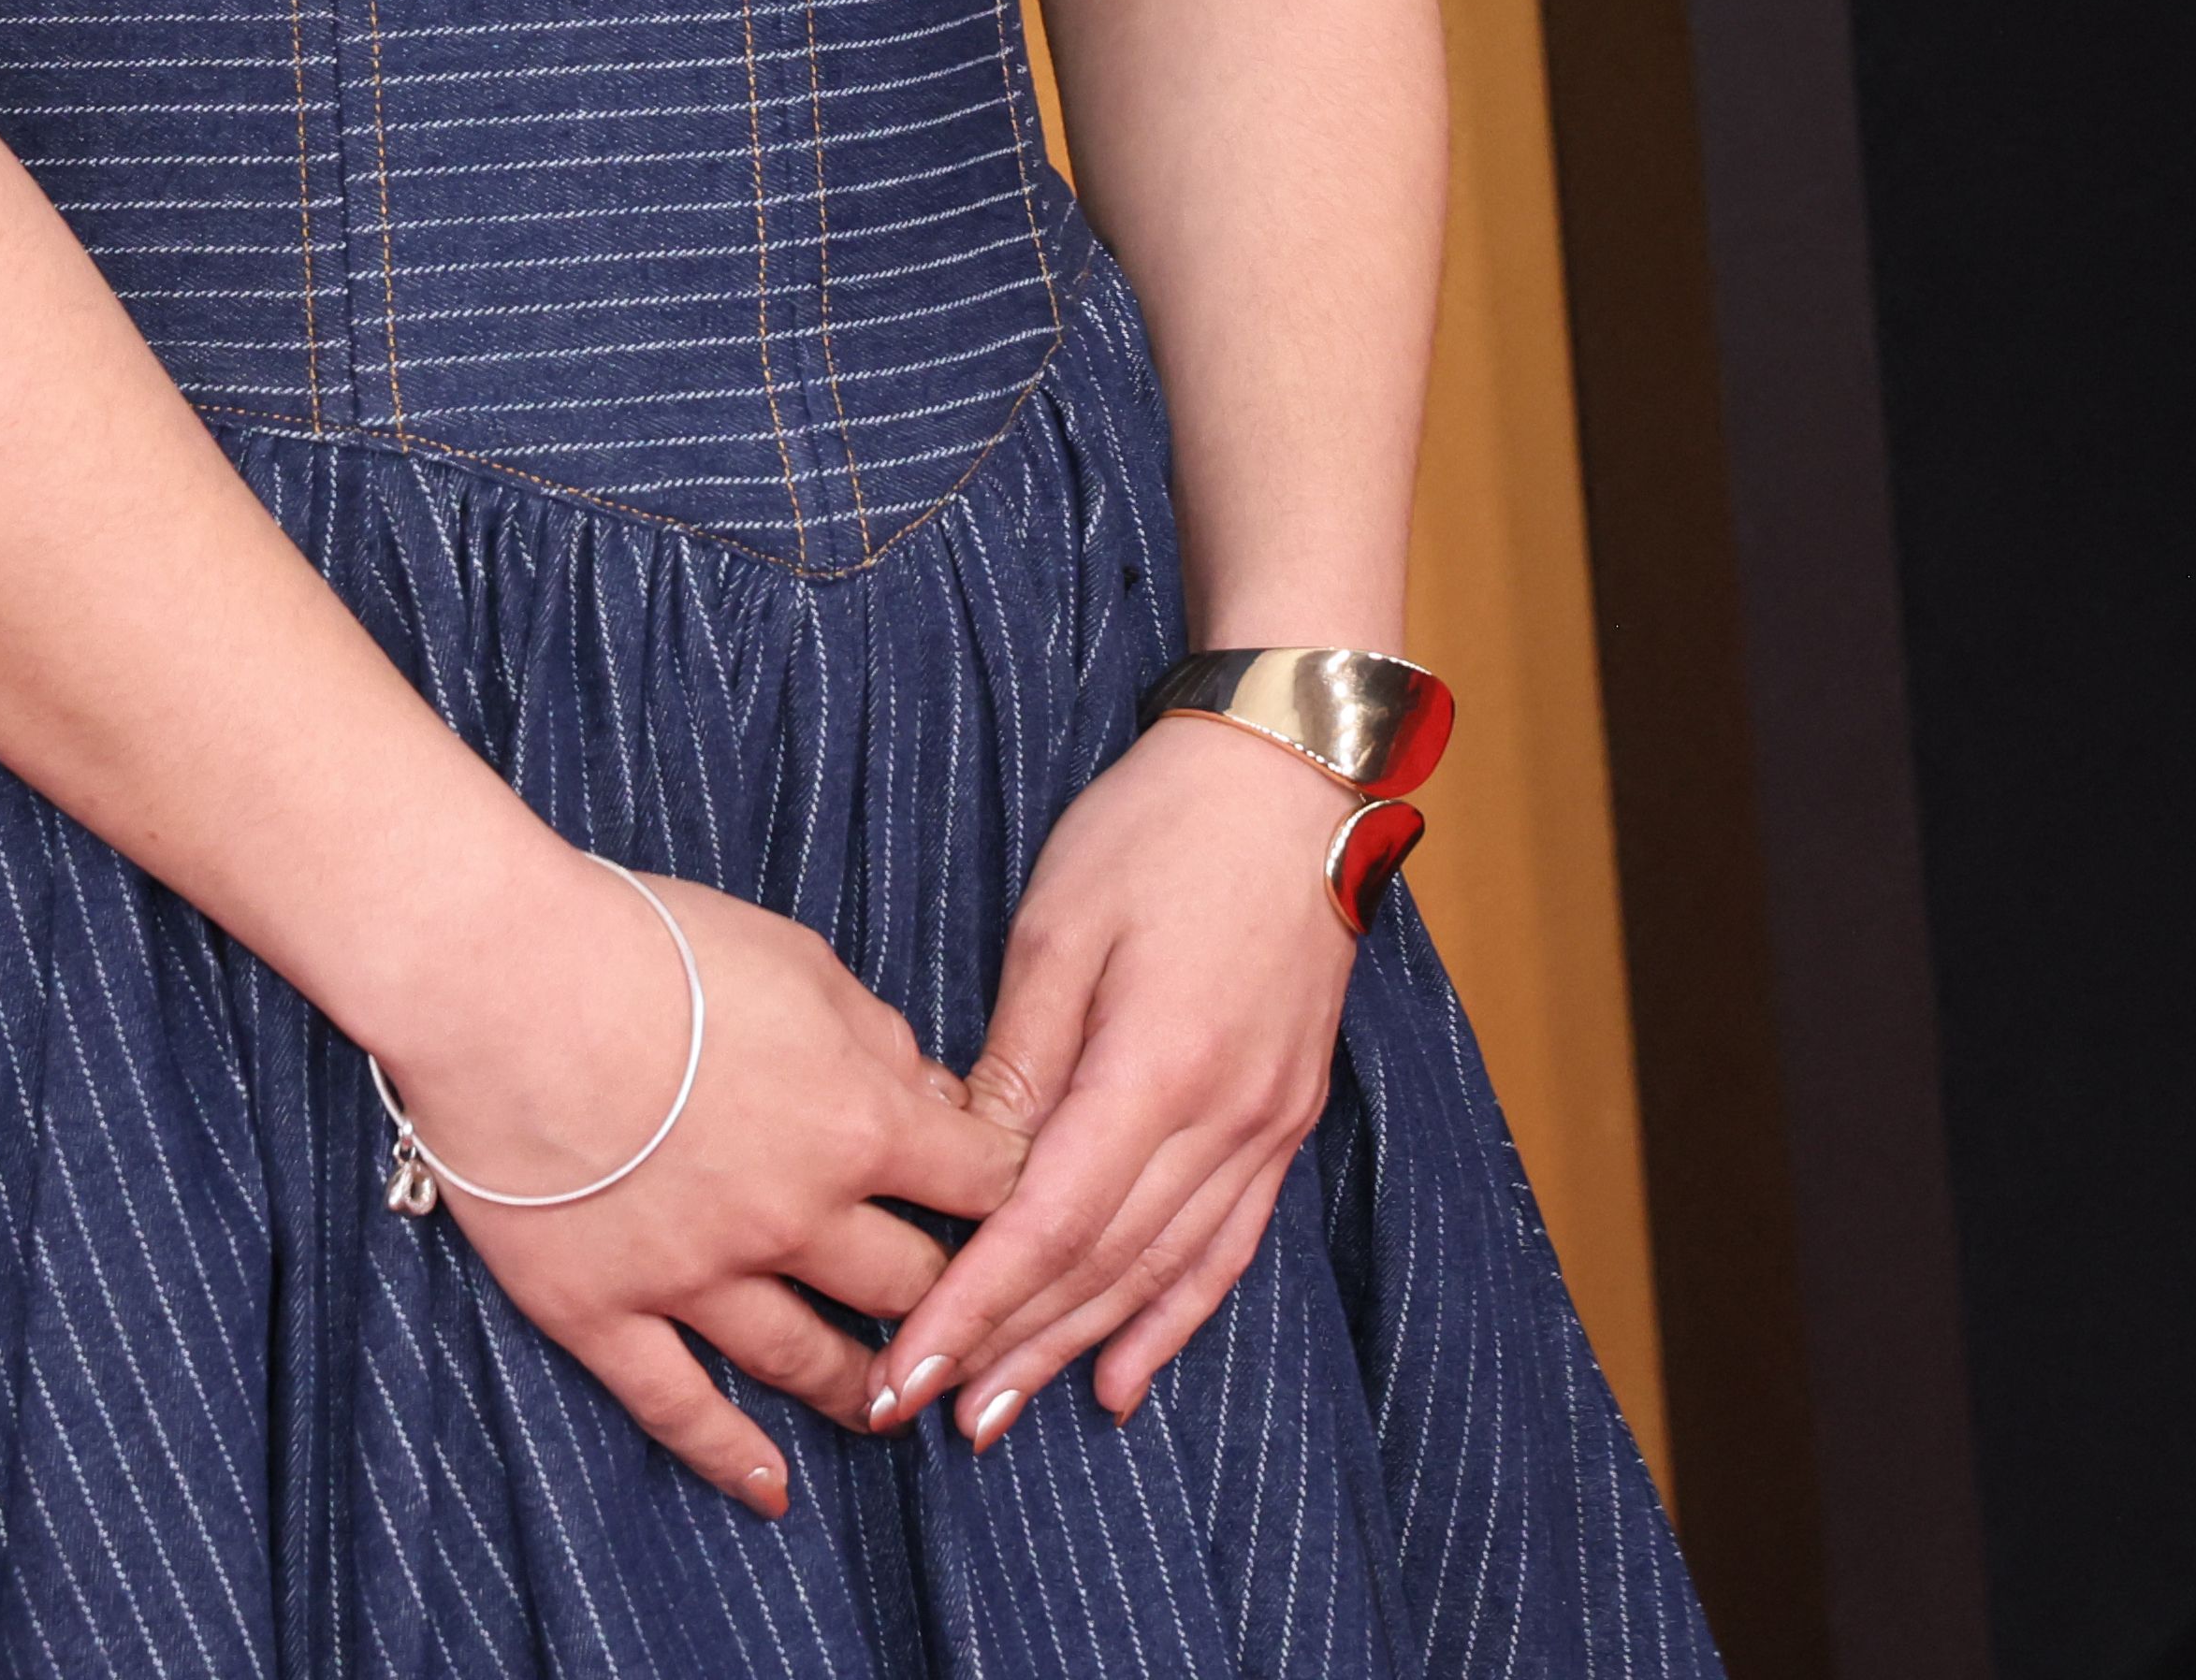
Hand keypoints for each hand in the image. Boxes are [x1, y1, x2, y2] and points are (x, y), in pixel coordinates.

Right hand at [382, 859, 1032, 1518]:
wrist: (500, 977)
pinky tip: (773, 1490)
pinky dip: (732, 1457)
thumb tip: (928, 1094)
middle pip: (909, 1285)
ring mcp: (699, 1278)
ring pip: (812, 1361)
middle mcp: (796, 1218)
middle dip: (945, 1296)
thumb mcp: (797, 959)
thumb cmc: (649, 942)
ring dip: (864, 1387)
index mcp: (858, 1122)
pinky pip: (680, 1408)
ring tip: (887, 1408)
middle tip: (951, 1314)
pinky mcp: (605, 1313)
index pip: (983, 1182)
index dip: (1008, 1190)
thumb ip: (876, 1037)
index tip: (1006, 1203)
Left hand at [857, 720, 1358, 1443]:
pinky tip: (1124, 1377)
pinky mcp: (1286, 1119)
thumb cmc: (1157, 830)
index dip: (975, 1305)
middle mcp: (1224, 1117)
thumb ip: (1018, 1059)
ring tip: (999, 1412)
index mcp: (1158, 1066)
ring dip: (1077, 1349)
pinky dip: (1171, 1318)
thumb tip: (967, 1167)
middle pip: (1102, 1265)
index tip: (906, 1368)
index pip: (1050, 1223)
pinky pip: (1226, 1245)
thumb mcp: (1057, 929)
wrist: (1289, 779)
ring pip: (1161, 1271)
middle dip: (1009, 1348)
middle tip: (922, 1415)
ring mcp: (1267, 1125)